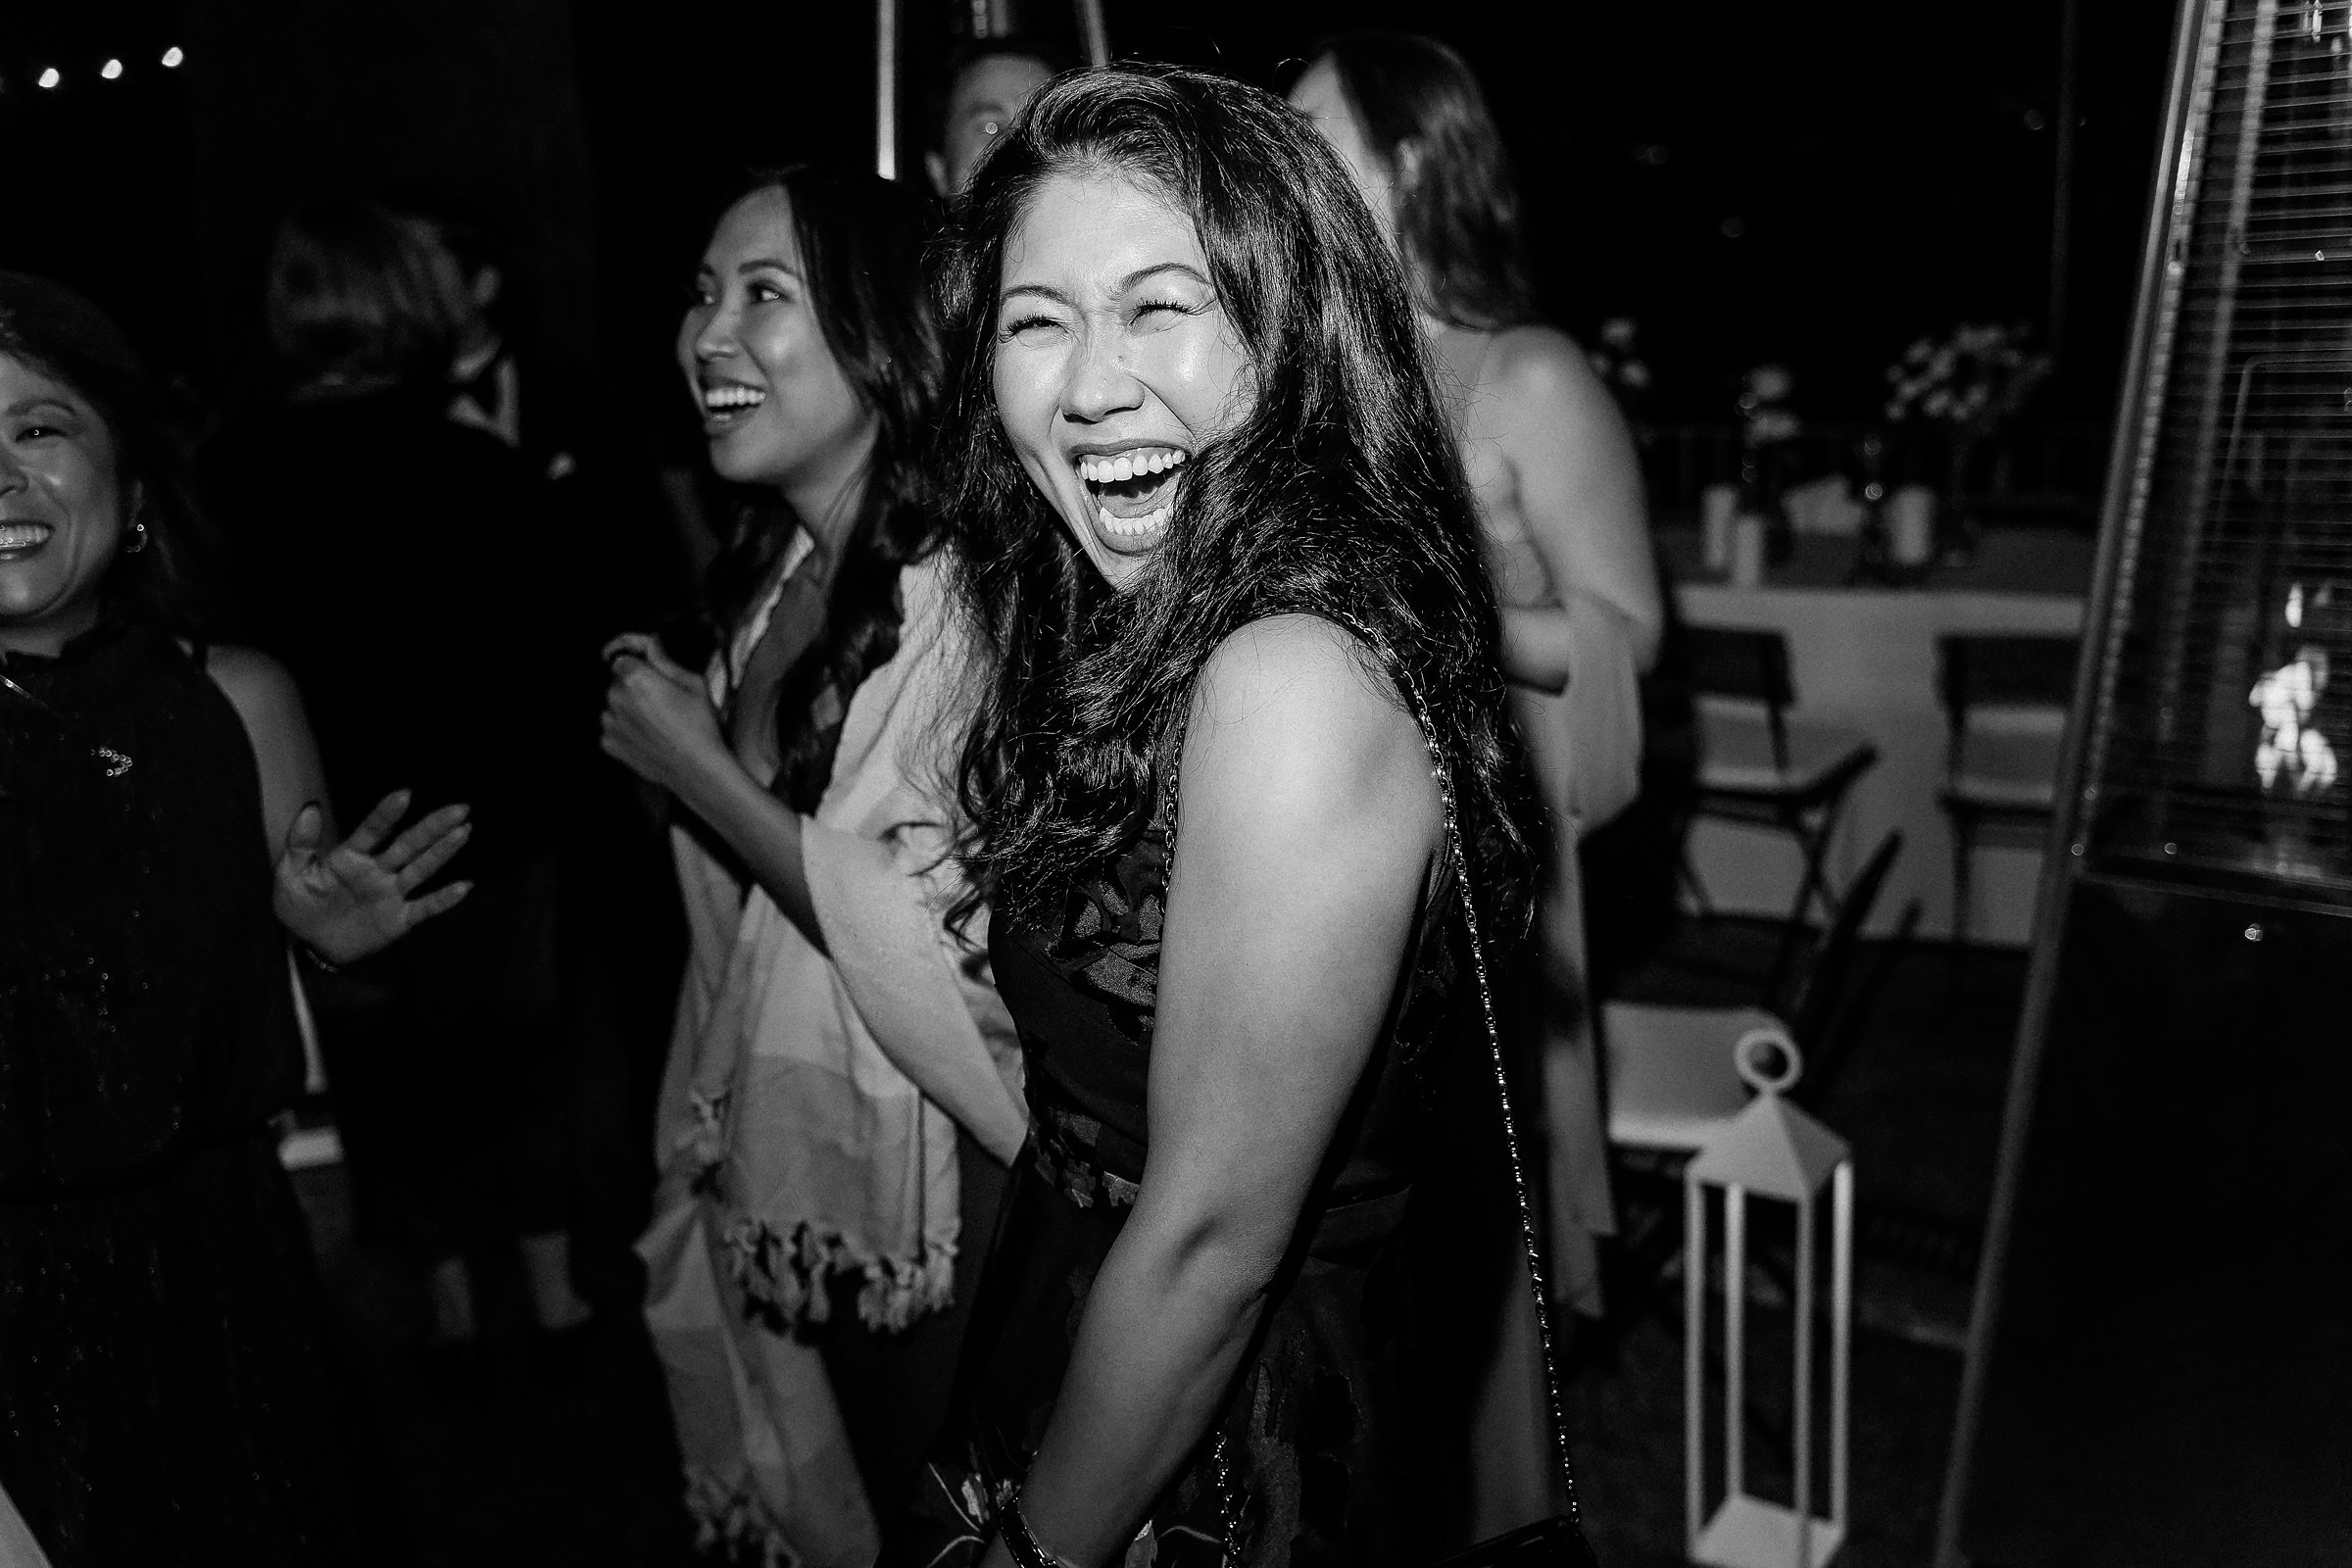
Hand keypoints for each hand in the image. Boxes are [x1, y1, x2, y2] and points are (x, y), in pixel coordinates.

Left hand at [275, 789, 472, 964]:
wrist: (308, 945)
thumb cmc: (299, 905)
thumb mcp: (289, 874)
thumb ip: (300, 842)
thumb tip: (311, 806)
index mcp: (351, 857)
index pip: (373, 830)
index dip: (387, 814)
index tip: (405, 794)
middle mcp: (377, 871)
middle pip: (409, 844)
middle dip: (434, 826)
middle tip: (460, 807)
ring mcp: (390, 894)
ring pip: (422, 869)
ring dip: (443, 851)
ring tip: (464, 830)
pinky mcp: (398, 919)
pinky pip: (424, 908)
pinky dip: (443, 899)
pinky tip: (464, 887)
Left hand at [601, 632, 730, 798]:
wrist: (697, 769)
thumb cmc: (700, 726)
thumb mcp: (693, 684)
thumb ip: (665, 661)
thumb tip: (651, 644)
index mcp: (635, 678)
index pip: (621, 657)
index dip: (636, 661)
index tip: (647, 667)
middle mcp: (615, 698)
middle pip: (618, 682)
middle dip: (635, 686)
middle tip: (662, 700)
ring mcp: (610, 723)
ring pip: (614, 706)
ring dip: (628, 709)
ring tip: (657, 721)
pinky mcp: (610, 744)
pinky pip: (613, 729)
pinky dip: (626, 731)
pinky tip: (649, 737)